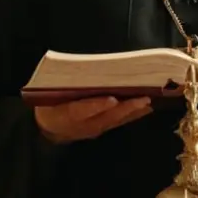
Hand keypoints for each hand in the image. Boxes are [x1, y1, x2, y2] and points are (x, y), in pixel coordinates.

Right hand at [34, 96, 150, 143]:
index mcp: (65, 114)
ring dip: (133, 111)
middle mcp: (82, 125)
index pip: (81, 110)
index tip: (112, 100)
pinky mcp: (102, 129)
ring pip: (115, 120)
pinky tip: (145, 108)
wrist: (49, 129)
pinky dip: (132, 115)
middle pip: (105, 117)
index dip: (97, 105)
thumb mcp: (48, 96)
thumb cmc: (49, 105)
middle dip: (125, 108)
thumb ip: (63, 86)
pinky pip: (118, 122)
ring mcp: (94, 129)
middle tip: (143, 98)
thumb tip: (81, 68)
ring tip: (149, 101)